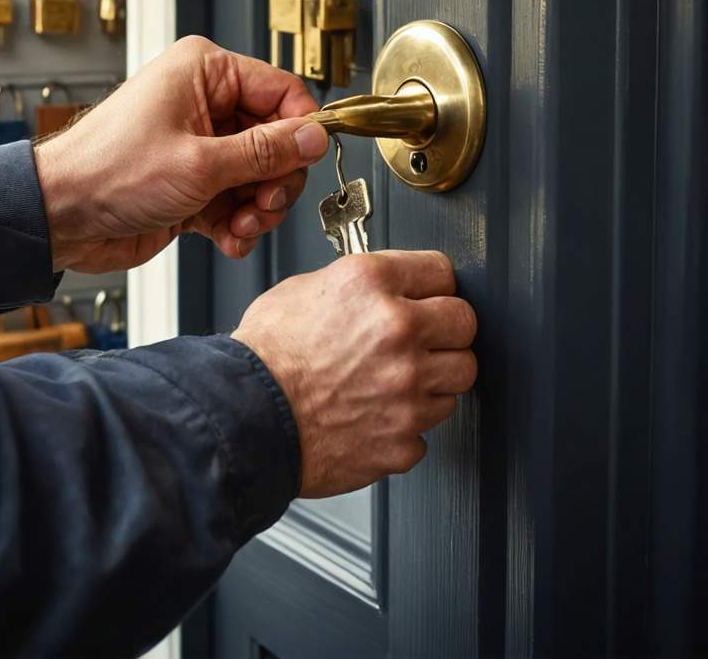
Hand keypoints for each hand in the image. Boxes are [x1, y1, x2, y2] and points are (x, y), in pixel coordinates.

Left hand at [34, 36, 329, 272]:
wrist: (59, 217)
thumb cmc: (106, 172)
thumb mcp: (200, 163)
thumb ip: (265, 152)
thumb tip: (313, 137)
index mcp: (204, 73)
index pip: (282, 91)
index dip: (301, 130)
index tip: (306, 163)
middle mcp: (204, 103)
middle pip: (276, 139)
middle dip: (275, 180)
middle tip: (263, 204)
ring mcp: (199, 145)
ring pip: (259, 175)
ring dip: (257, 208)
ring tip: (239, 225)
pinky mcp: (192, 182)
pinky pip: (236, 200)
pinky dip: (237, 223)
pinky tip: (226, 237)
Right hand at [232, 250, 476, 495]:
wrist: (242, 418)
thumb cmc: (263, 357)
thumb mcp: (302, 290)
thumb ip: (357, 286)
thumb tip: (383, 289)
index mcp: (371, 284)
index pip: (443, 270)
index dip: (432, 283)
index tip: (429, 294)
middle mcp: (397, 331)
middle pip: (465, 322)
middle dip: (445, 328)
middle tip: (422, 337)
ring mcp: (407, 388)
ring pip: (459, 377)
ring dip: (434, 377)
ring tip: (395, 378)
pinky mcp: (404, 437)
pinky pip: (429, 426)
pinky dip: (408, 422)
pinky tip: (378, 412)